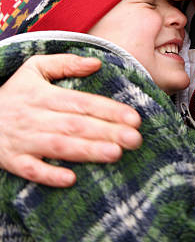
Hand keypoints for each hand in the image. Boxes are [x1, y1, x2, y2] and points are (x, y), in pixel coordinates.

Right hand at [0, 54, 141, 186]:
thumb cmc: (13, 93)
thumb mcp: (34, 68)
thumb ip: (66, 63)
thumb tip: (97, 63)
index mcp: (43, 94)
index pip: (82, 102)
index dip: (108, 110)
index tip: (134, 118)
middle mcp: (35, 117)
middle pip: (76, 125)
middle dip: (107, 132)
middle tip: (135, 139)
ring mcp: (23, 140)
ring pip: (59, 146)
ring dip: (87, 151)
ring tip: (116, 154)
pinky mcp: (12, 160)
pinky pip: (30, 170)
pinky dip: (48, 175)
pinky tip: (70, 179)